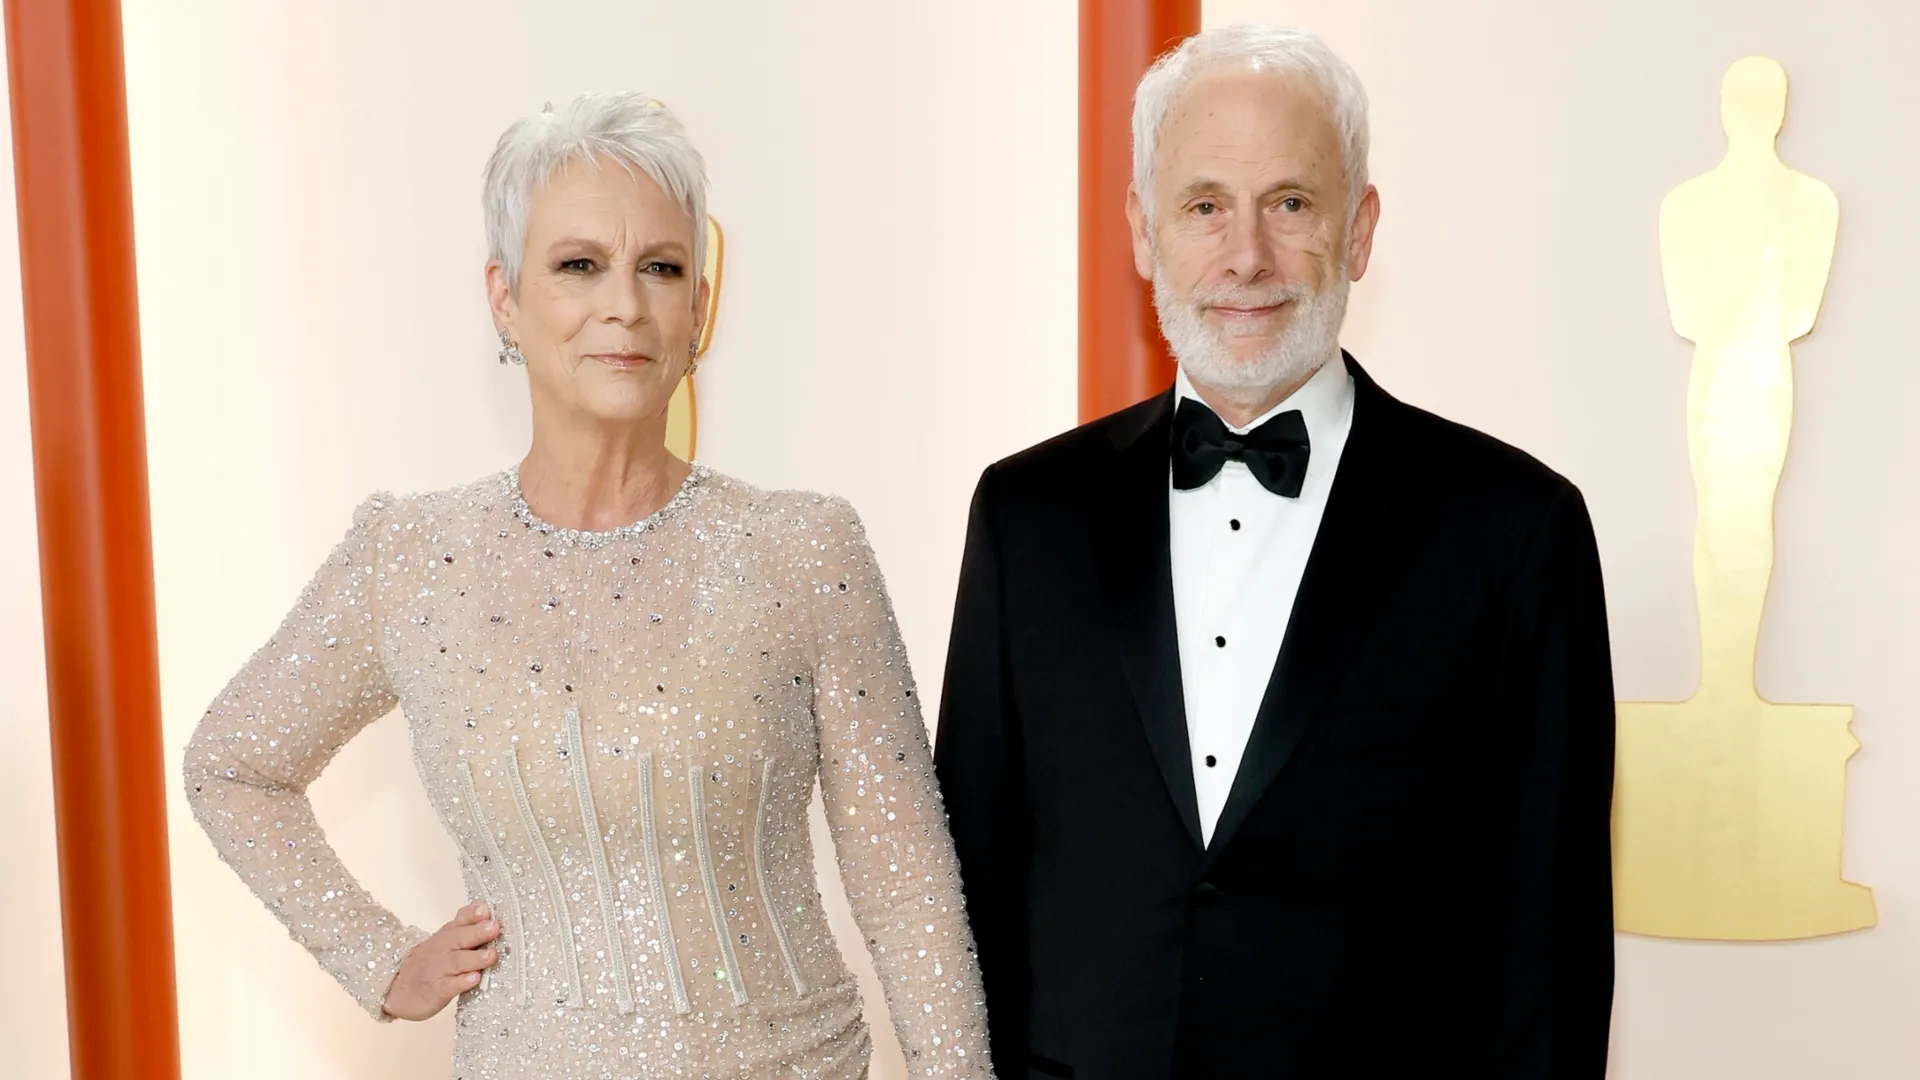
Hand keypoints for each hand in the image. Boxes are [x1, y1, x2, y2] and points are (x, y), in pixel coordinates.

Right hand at [381, 902, 501, 1020]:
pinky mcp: (435, 991)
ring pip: (457, 962)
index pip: (461, 919)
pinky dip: (461, 982)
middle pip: (460, 938)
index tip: (486, 910)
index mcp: (449, 935)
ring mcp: (439, 970)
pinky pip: (448, 986)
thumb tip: (491, 912)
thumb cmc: (431, 963)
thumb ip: (468, 927)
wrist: (397, 989)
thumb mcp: (446, 941)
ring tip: (491, 955)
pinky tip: (474, 979)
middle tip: (494, 927)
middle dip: (478, 932)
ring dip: (475, 958)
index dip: (472, 914)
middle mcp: (444, 949)